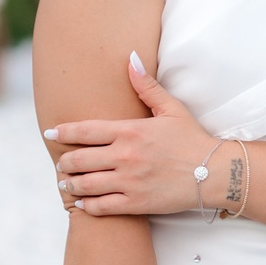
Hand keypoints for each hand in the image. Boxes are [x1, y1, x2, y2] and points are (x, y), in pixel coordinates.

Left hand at [47, 53, 225, 217]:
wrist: (215, 173)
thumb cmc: (193, 139)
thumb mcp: (171, 109)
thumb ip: (146, 86)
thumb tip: (130, 58)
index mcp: (130, 131)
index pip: (85, 130)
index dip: (63, 132)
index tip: (50, 133)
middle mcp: (125, 156)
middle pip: (79, 159)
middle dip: (65, 162)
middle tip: (60, 164)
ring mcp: (129, 181)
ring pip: (86, 184)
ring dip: (70, 185)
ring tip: (65, 184)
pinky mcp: (136, 203)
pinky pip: (102, 206)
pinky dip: (87, 205)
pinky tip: (82, 203)